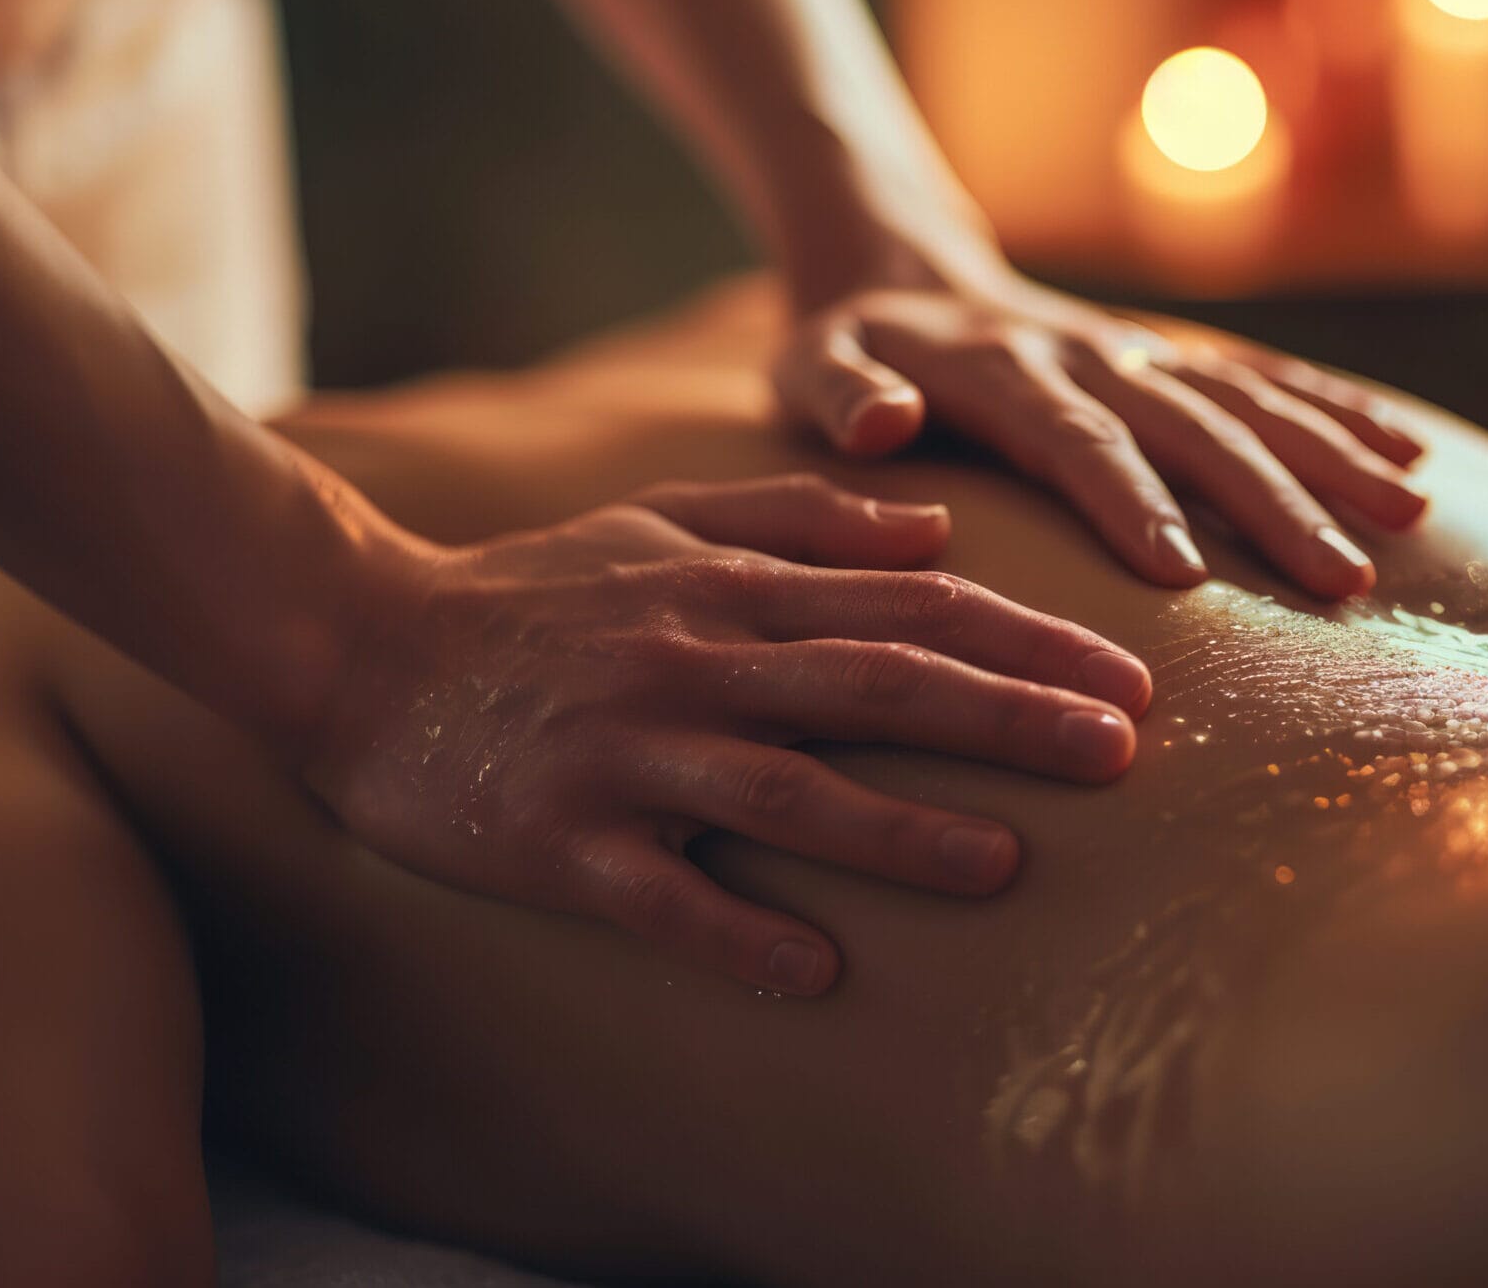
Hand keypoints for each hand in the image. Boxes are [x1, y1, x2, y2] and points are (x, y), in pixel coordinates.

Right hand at [307, 475, 1152, 994]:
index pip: (907, 608)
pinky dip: (733, 928)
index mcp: (730, 589)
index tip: (1129, 676)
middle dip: (1004, 715)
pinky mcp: (558, 834)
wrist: (358, 643)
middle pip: (873, 683)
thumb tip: (938, 527)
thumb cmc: (531, 589)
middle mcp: (693, 661)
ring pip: (780, 788)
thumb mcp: (664, 520)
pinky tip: (814, 971)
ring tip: (1003, 864)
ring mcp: (625, 749)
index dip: (1023, 641)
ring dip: (894, 829)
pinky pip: (657, 889)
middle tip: (1121, 750)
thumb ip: (801, 516)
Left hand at [774, 272, 1428, 600]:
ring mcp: (1145, 353)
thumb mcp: (810, 368)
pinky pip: (1270, 380)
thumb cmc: (849, 350)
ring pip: (1253, 403)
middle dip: (1273, 502)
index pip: (1079, 441)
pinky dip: (1341, 412)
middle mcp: (1094, 355)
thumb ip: (839, 395)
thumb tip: (880, 424)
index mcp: (1007, 373)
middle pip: (1194, 429)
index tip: (1187, 569)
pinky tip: (1411, 455)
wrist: (905, 271)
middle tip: (1340, 578)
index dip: (1131, 500)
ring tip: (1407, 516)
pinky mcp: (1177, 358)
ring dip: (1332, 457)